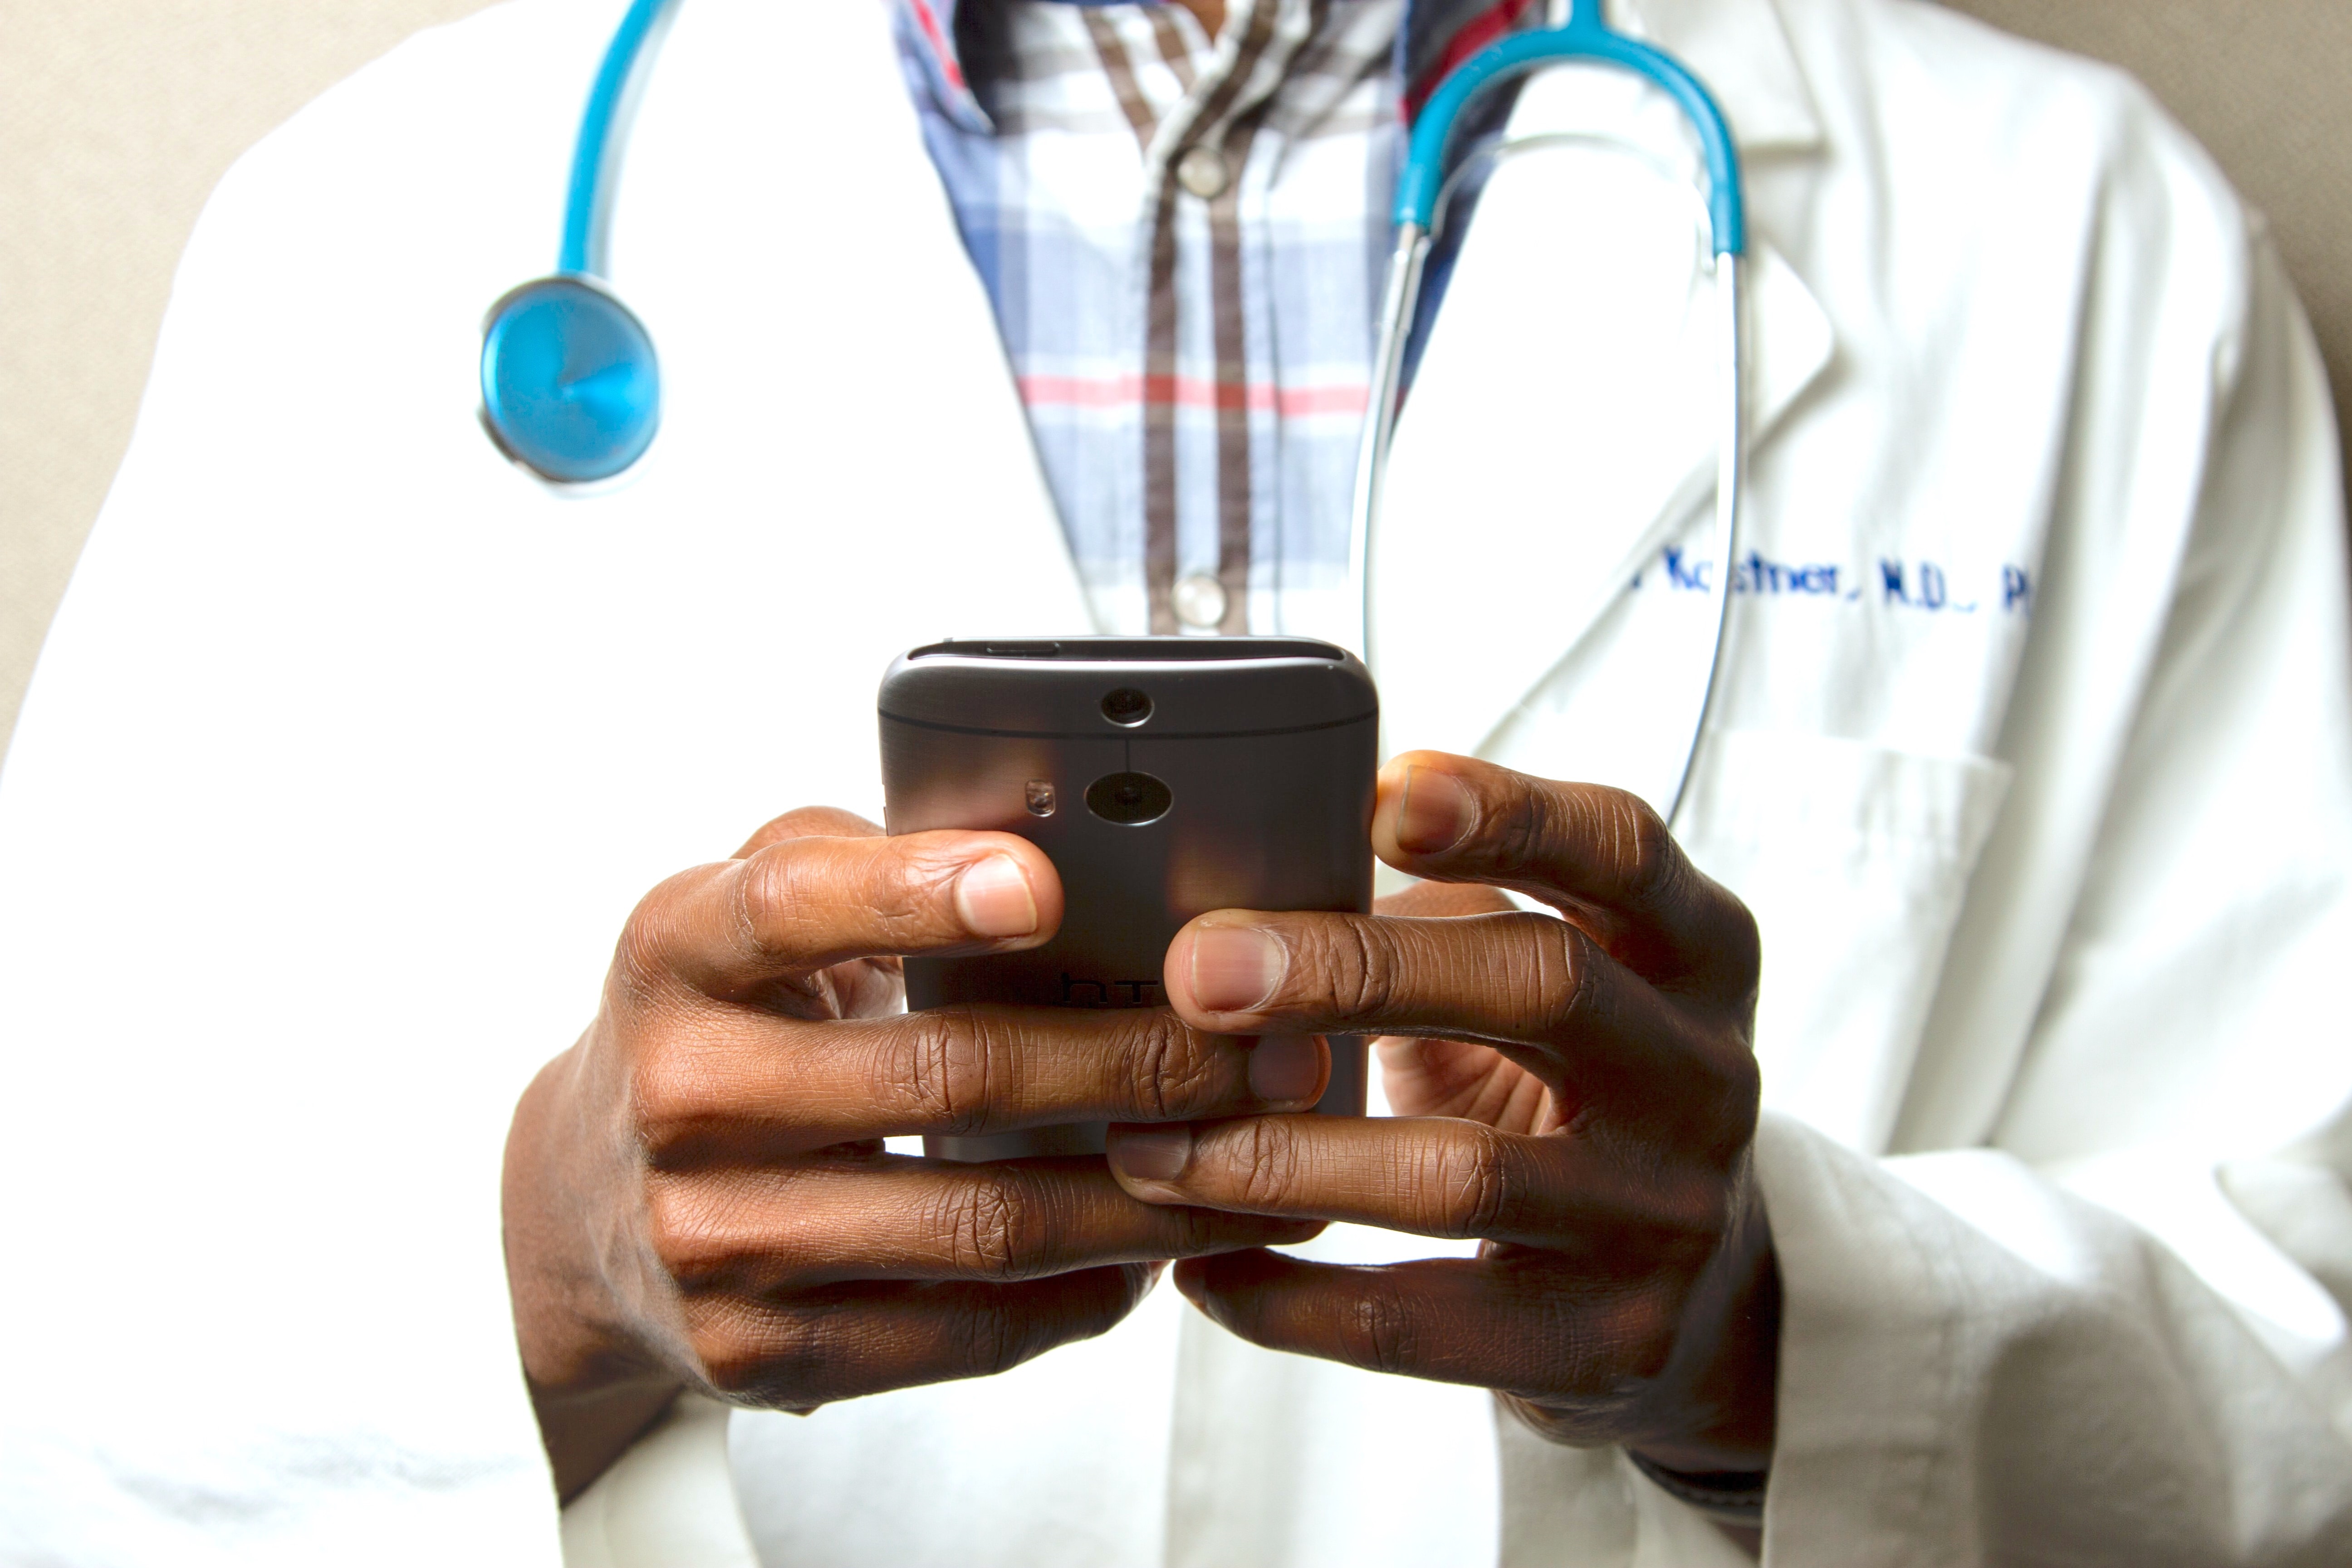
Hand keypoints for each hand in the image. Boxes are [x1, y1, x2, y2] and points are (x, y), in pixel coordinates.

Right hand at [502, 808, 1325, 1498]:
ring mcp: (716, 1240)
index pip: (793, 907)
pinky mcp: (758, 1352)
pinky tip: (1156, 1252)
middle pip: (942, 1078)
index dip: (918, 892)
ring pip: (979, 1225)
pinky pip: (959, 1331)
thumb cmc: (714, 1020)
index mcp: (677, 953)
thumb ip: (864, 860)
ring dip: (1147, 1195)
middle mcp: (683, 1096)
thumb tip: (1050, 840)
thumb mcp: (740, 909)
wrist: (578, 1204)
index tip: (1043, 883)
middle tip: (1268, 1048)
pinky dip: (1079, 1294)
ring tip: (1262, 1160)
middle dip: (1135, 1062)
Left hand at [1102, 754, 1774, 1473]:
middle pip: (1543, 984)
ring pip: (1462, 1174)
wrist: (1693, 1290)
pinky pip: (1421, 1324)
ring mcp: (1667, 1215)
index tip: (1379, 794)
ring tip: (1151, 1142)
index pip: (1621, 848)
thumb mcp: (1545, 974)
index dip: (1508, 813)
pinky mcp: (1610, 1343)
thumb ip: (1441, 913)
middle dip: (1355, 968)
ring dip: (1281, 1155)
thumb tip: (1242, 873)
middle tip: (1199, 971)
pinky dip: (1291, 1298)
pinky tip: (1199, 1268)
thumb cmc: (1567, 1083)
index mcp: (1693, 949)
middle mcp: (1704, 1074)